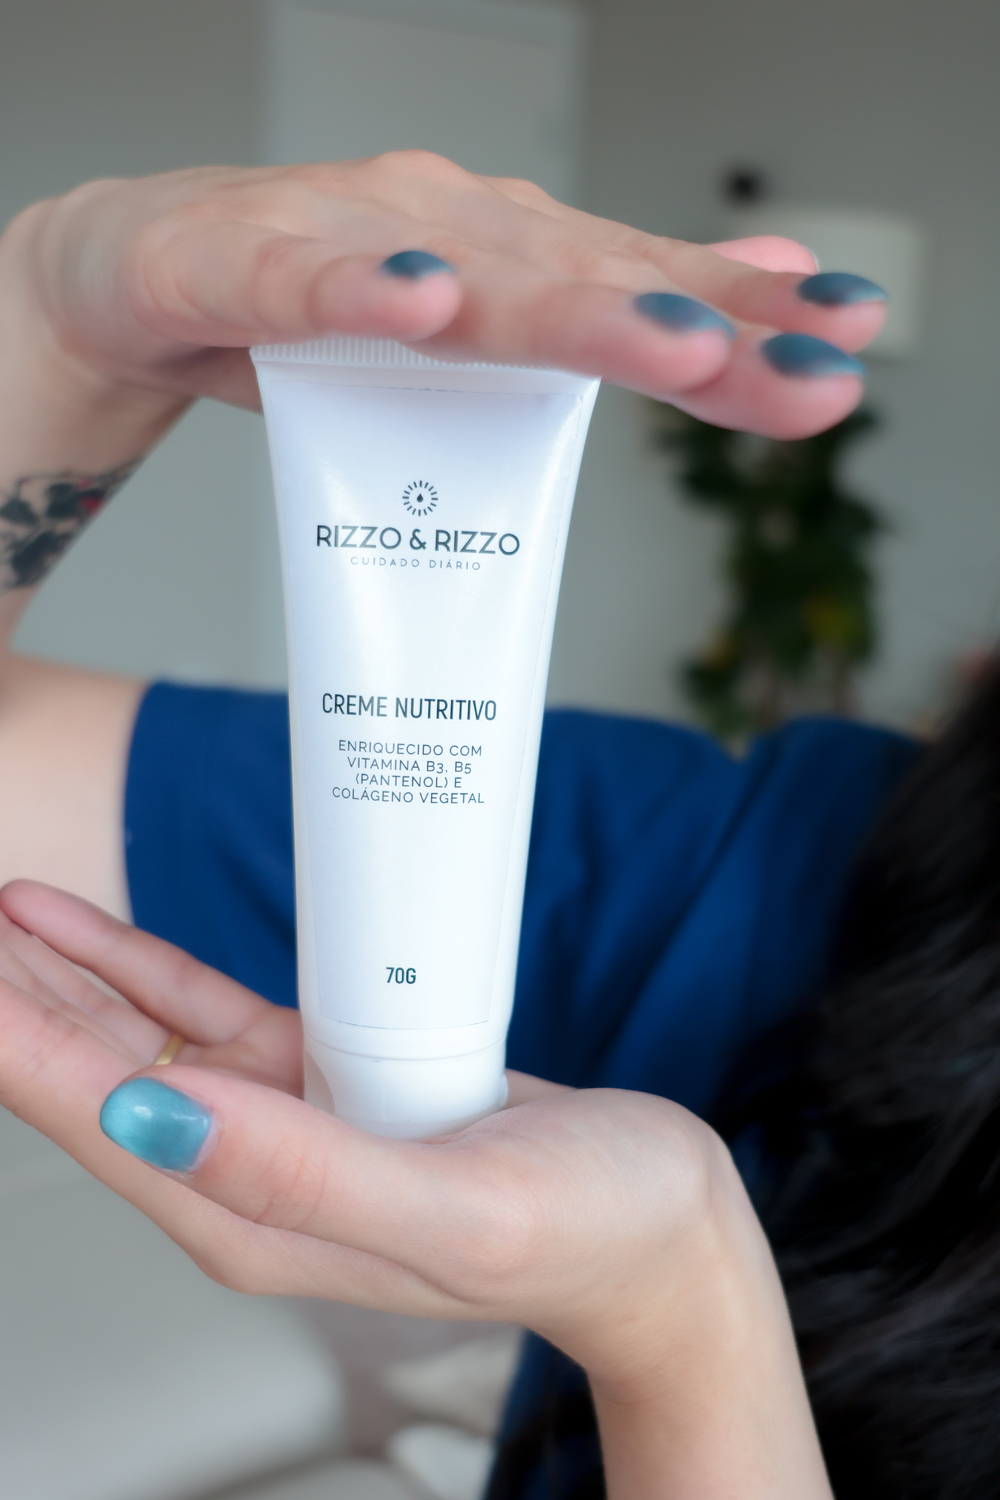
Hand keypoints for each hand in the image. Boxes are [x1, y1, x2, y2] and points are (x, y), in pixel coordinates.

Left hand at [0, 879, 831, 1496]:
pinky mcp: (319, 1083)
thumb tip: (154, 1116)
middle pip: (90, 1074)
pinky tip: (94, 932)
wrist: (660, 1232)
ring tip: (3, 906)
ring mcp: (279, 1125)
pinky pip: (207, 1018)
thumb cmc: (584, 1231)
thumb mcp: (455, 1207)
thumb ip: (305, 1170)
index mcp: (254, 1213)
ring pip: (133, 1039)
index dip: (14, 1037)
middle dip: (17, 995)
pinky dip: (143, 969)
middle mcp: (246, 1174)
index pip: (91, 1115)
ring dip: (60, 972)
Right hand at [4, 156, 883, 439]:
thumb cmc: (311, 306)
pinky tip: (418, 301)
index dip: (743, 311)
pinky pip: (298, 280)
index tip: (845, 337)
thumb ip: (589, 318)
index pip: (638, 281)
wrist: (141, 275)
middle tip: (791, 361)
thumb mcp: (470, 333)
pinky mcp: (231, 263)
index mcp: (503, 250)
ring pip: (460, 277)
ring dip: (567, 309)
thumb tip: (738, 306)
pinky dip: (356, 289)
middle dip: (689, 324)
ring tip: (668, 345)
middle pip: (578, 282)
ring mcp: (340, 236)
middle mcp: (442, 226)